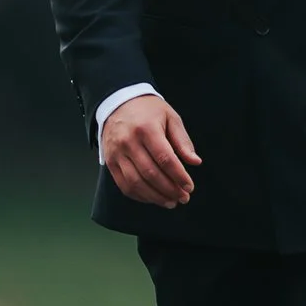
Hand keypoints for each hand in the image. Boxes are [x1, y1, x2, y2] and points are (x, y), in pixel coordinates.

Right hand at [103, 92, 200, 210]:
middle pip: (151, 174)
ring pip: (136, 183)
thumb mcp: (170, 117)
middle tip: (183, 198)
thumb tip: (195, 162)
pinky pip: (124, 185)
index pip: (165, 159)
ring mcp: (117, 153)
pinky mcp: (110, 161)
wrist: (118, 102)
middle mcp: (129, 142)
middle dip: (170, 189)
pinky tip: (153, 198)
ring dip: (155, 197)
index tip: (190, 186)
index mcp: (147, 129)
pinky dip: (140, 195)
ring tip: (171, 202)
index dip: (179, 176)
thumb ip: (183, 141)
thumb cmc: (149, 110)